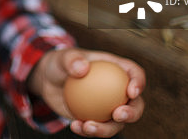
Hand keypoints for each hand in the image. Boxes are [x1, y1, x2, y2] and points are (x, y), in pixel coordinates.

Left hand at [28, 48, 145, 137]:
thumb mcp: (62, 57)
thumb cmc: (60, 63)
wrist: (48, 81)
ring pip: (116, 123)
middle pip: (135, 104)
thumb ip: (72, 60)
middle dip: (132, 113)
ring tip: (88, 127)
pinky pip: (97, 128)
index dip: (139, 82)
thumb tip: (82, 69)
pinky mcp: (97, 119)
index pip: (134, 73)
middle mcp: (118, 90)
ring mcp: (108, 107)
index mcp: (117, 69)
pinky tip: (75, 126)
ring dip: (106, 129)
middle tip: (117, 115)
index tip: (131, 92)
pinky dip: (87, 130)